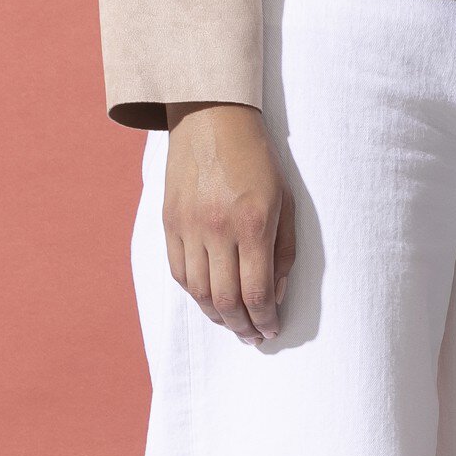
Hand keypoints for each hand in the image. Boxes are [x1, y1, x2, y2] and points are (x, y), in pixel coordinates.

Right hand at [161, 102, 296, 344]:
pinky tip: (208, 300)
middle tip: (252, 337)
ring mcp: (188, 226)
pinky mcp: (169, 222)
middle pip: (225, 300)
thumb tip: (275, 297)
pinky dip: (194, 293)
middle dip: (241, 327)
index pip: (257, 292)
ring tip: (232, 323)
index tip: (271, 331)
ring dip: (216, 316)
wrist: (211, 118)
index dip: (265, 320)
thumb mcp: (286, 202)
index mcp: (252, 225)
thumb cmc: (258, 160)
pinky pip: (179, 272)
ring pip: (198, 292)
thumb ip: (283, 253)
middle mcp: (217, 229)